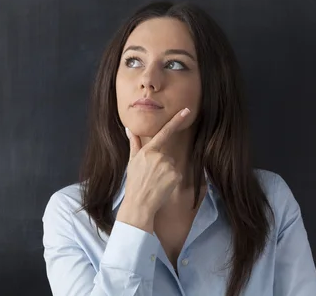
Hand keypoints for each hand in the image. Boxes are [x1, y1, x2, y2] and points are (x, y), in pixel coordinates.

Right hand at [115, 108, 189, 232]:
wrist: (139, 204)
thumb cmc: (134, 183)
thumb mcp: (132, 161)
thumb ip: (134, 143)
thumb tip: (129, 129)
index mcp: (148, 151)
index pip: (164, 132)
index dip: (176, 121)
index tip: (186, 111)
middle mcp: (159, 156)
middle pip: (166, 155)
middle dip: (161, 163)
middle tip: (150, 175)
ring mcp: (169, 166)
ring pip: (172, 165)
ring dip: (166, 172)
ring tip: (155, 182)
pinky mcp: (176, 176)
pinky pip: (176, 175)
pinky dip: (171, 180)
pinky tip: (162, 186)